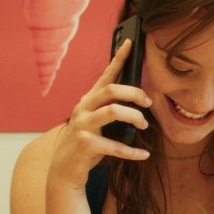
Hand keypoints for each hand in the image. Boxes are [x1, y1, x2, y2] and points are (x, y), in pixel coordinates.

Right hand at [48, 39, 151, 187]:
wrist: (64, 171)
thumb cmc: (87, 144)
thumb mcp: (97, 123)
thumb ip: (110, 109)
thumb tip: (139, 100)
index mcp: (88, 101)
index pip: (105, 75)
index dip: (118, 58)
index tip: (130, 42)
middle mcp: (83, 109)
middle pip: (112, 90)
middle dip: (135, 93)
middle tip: (149, 102)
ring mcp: (82, 126)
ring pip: (113, 111)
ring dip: (134, 117)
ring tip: (144, 126)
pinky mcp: (85, 144)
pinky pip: (115, 146)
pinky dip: (132, 151)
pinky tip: (144, 155)